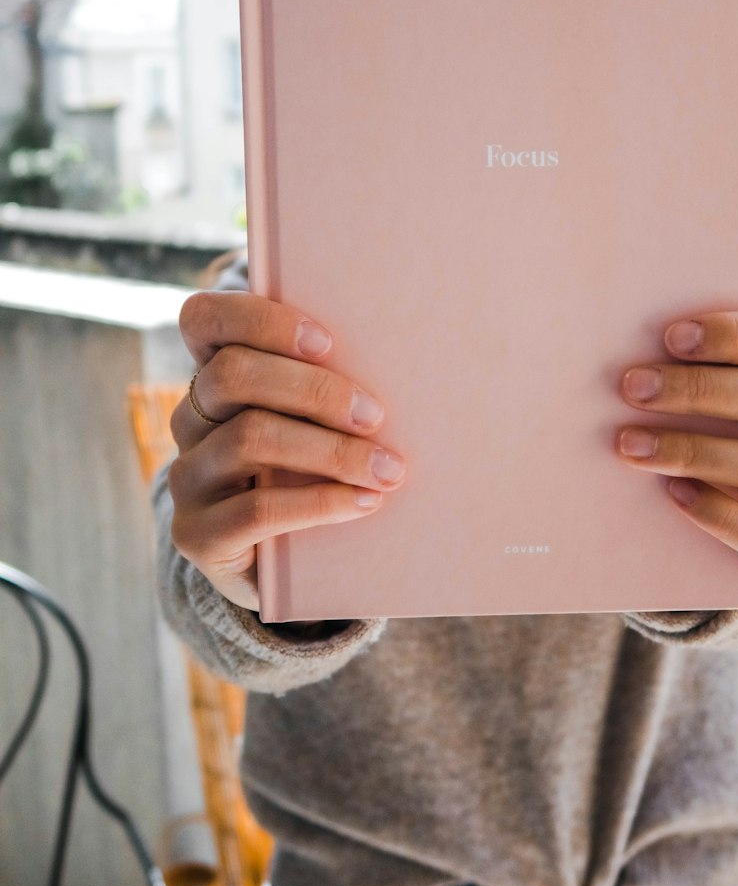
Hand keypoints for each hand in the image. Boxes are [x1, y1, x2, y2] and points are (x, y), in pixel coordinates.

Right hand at [167, 290, 407, 609]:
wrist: (288, 566)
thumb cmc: (315, 473)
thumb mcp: (316, 423)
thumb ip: (328, 387)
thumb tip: (400, 358)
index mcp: (215, 377)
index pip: (203, 319)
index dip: (259, 321)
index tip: (327, 342)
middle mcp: (189, 420)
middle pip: (233, 374)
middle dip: (314, 390)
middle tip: (375, 415)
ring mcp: (187, 478)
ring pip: (249, 438)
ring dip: (330, 450)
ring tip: (386, 469)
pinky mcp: (195, 535)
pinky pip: (256, 509)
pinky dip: (320, 503)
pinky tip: (364, 503)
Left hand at [616, 312, 737, 601]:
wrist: (719, 541)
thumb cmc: (694, 444)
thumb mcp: (695, 407)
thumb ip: (678, 370)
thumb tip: (612, 336)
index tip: (671, 336)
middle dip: (700, 389)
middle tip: (632, 387)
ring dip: (695, 450)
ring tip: (630, 445)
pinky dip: (718, 514)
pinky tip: (673, 495)